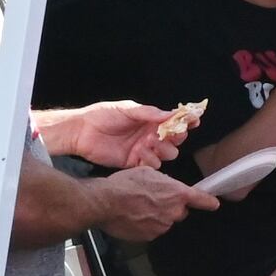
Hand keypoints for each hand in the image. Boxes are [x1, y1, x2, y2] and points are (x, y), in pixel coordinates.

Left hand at [57, 100, 191, 169]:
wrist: (81, 132)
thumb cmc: (102, 116)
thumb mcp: (127, 109)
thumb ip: (149, 113)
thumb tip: (172, 114)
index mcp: (151, 121)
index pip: (174, 122)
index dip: (186, 122)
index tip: (193, 121)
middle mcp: (151, 136)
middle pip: (175, 140)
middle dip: (176, 138)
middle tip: (169, 135)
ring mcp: (144, 150)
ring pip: (167, 154)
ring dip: (163, 150)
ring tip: (149, 144)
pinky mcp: (135, 163)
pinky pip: (152, 166)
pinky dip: (151, 161)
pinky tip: (141, 154)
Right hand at [91, 166, 209, 238]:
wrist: (104, 203)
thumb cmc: (124, 184)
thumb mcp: (148, 173)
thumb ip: (163, 182)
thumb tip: (164, 186)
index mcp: (177, 194)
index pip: (202, 200)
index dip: (208, 202)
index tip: (214, 204)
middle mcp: (174, 212)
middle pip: (180, 211)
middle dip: (171, 207)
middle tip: (153, 200)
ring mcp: (162, 226)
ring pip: (165, 221)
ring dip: (157, 216)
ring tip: (138, 208)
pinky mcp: (150, 236)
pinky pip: (152, 230)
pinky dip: (145, 225)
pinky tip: (133, 217)